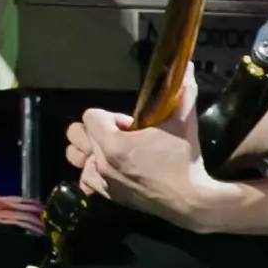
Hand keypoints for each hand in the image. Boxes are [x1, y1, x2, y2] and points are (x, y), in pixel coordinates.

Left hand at [66, 97, 234, 229]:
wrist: (191, 201)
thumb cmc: (184, 160)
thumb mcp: (183, 123)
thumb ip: (183, 92)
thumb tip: (188, 66)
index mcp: (114, 144)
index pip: (90, 116)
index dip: (110, 116)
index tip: (131, 123)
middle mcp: (102, 163)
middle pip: (77, 134)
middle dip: (96, 129)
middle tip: (120, 134)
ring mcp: (103, 181)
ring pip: (76, 157)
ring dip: (89, 149)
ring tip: (111, 150)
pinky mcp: (108, 196)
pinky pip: (85, 178)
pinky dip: (93, 171)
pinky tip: (111, 168)